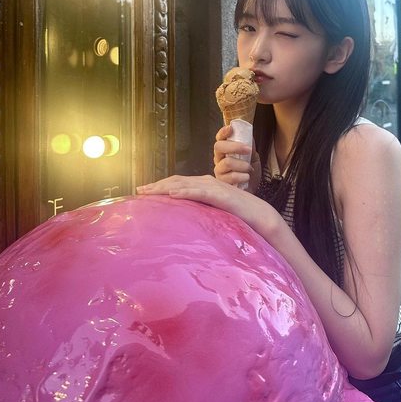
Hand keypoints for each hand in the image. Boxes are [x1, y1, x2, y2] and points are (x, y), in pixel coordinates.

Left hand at [136, 174, 281, 241]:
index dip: (160, 185)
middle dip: (157, 185)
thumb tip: (183, 220)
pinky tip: (173, 194)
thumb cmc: (237, 216)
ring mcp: (214, 187)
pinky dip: (185, 191)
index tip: (143, 192)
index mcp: (204, 185)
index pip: (177, 183)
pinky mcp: (221, 195)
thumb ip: (200, 210)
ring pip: (184, 184)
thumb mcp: (213, 212)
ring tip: (149, 191)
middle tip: (139, 190)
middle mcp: (207, 182)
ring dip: (165, 187)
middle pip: (176, 181)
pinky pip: (200, 192)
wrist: (260, 216)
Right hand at [213, 125, 261, 192]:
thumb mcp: (253, 157)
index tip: (230, 128)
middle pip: (219, 146)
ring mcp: (218, 171)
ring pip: (226, 162)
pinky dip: (241, 176)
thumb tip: (249, 135)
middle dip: (234, 146)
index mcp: (225, 151)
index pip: (220, 138)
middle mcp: (219, 159)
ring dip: (242, 164)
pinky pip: (230, 176)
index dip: (223, 132)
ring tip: (250, 169)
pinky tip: (247, 178)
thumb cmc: (250, 173)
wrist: (252, 190)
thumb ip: (250, 146)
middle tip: (248, 150)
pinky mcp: (220, 183)